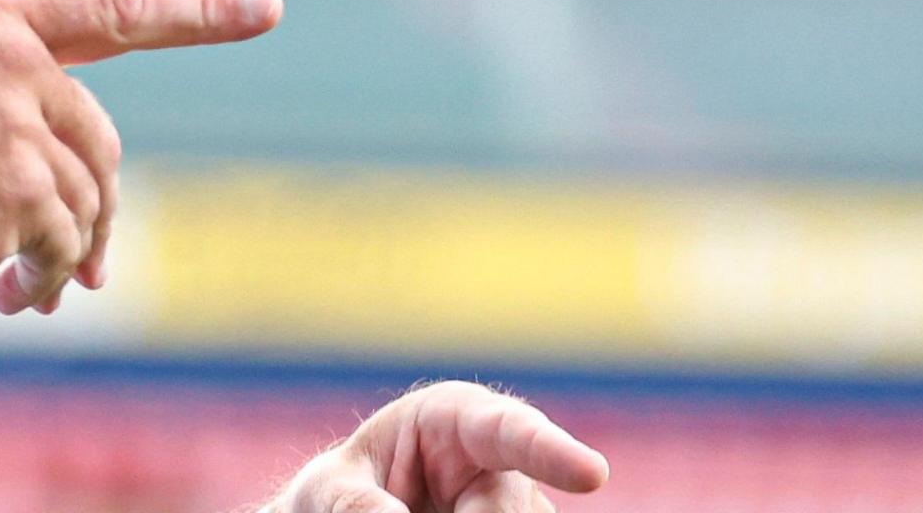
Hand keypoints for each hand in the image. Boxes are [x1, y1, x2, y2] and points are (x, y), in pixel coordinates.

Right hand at [0, 0, 279, 320]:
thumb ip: (15, 125)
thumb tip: (95, 229)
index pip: (112, 10)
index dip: (198, 11)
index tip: (267, 6)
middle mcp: (10, 55)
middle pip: (101, 139)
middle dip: (93, 211)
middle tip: (77, 273)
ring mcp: (17, 114)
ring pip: (89, 197)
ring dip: (65, 256)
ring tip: (23, 290)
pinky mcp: (21, 182)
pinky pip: (67, 241)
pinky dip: (47, 280)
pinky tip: (9, 298)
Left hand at [268, 382, 608, 512]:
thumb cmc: (343, 487)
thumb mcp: (330, 487)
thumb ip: (353, 502)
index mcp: (458, 420)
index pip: (511, 430)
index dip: (551, 451)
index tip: (592, 474)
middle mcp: (502, 466)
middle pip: (514, 511)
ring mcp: (518, 509)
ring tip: (424, 508)